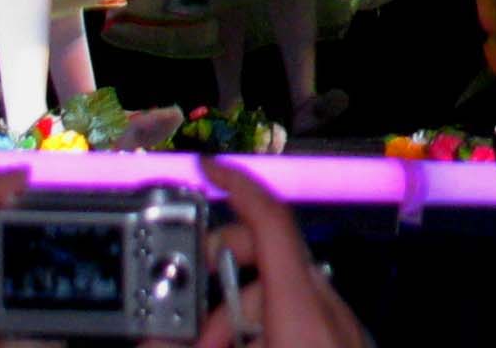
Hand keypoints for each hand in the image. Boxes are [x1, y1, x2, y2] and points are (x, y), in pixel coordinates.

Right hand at [154, 157, 371, 347]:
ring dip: (241, 318)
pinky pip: (302, 316)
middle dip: (222, 285)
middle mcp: (329, 308)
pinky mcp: (345, 341)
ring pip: (282, 294)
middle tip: (193, 328)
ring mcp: (343, 325)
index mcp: (302, 310)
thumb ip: (184, 346)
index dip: (238, 185)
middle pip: (268, 262)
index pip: (271, 222)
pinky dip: (269, 327)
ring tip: (214, 347)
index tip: (207, 166)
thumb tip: (150, 338)